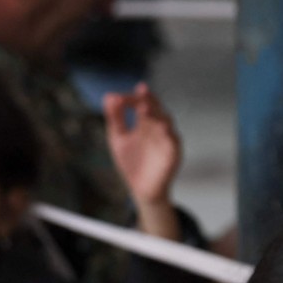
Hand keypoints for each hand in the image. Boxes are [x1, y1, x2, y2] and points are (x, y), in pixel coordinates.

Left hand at [104, 83, 181, 239]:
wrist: (141, 190)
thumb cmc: (133, 162)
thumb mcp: (118, 138)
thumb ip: (115, 118)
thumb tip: (108, 96)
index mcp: (145, 122)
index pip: (141, 103)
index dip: (132, 98)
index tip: (118, 97)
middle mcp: (158, 127)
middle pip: (155, 108)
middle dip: (148, 100)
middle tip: (140, 92)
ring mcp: (166, 139)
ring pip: (165, 122)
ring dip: (156, 114)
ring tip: (145, 108)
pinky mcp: (173, 154)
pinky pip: (173, 142)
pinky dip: (169, 134)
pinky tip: (162, 128)